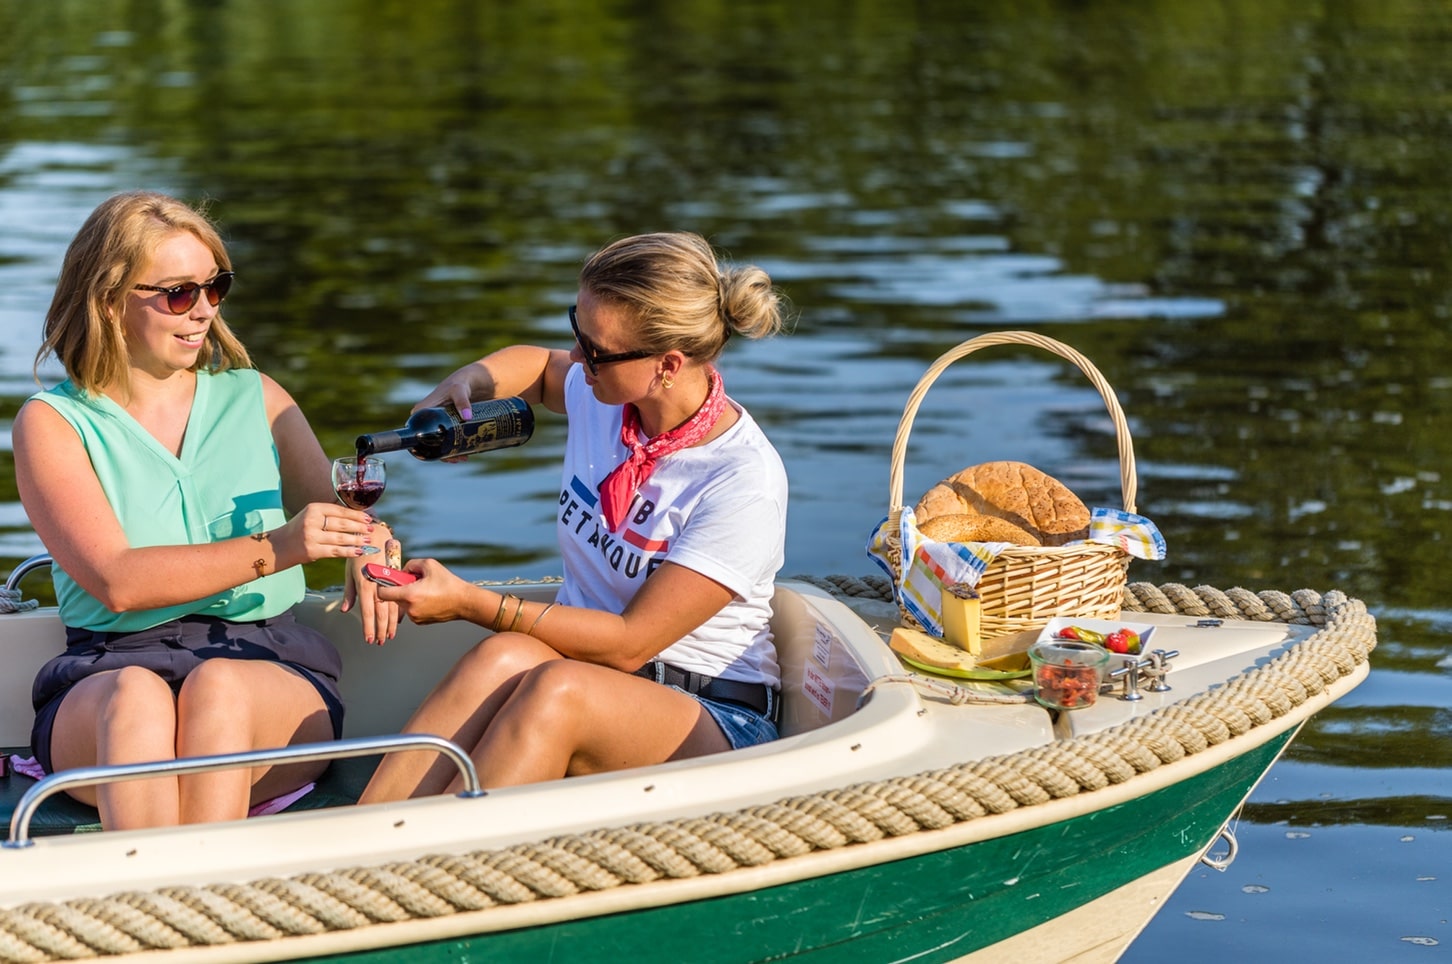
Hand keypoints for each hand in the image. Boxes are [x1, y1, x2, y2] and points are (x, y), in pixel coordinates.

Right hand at [275, 502, 375, 563]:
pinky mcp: (312, 551)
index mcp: (313, 509)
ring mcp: (311, 536)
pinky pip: (336, 551)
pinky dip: (349, 551)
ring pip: (341, 538)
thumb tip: (356, 517)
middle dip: (359, 527)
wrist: (277, 548)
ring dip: (357, 540)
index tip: (368, 518)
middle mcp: (312, 521)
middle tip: (371, 529)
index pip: (339, 510)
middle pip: (342, 524)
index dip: (356, 515)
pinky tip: (359, 551)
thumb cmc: (298, 531)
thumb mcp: (310, 517)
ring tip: (368, 540)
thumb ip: (329, 515)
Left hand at [342, 526, 400, 644]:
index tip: (369, 639)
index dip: (368, 627)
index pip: (368, 611)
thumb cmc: (359, 551)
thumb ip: (349, 592)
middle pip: (382, 613)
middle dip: (381, 630)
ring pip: (393, 607)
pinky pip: (398, 597)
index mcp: (366, 584)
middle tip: (380, 642)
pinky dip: (397, 611)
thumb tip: (346, 610)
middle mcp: (379, 585)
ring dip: (390, 623)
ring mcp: (390, 582)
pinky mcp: (397, 578)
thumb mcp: (349, 571)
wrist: (377, 534)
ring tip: (389, 636)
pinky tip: (396, 620)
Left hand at [372, 558, 471, 625]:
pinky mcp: (420, 622)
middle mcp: (409, 608)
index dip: (381, 585)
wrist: (464, 602)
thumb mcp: (429, 564)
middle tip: (413, 581)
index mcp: (409, 595)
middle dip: (400, 588)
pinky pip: (411, 609)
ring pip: (403, 603)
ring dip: (408, 596)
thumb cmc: (448, 583)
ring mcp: (414, 617)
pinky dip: (416, 603)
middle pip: (393, 597)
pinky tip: (430, 598)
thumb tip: (402, 570)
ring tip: (426, 590)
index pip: (382, 593)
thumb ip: (410, 564)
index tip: (383, 580)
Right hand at [412, 372, 480, 462]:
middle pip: (428, 440)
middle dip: (439, 453)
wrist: (473, 381)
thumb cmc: (461, 383)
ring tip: (461, 458)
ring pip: (439, 443)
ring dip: (448, 454)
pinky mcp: (447, 426)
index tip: (436, 454)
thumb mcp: (460, 390)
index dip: (423, 444)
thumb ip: (462, 401)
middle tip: (455, 459)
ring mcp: (437, 423)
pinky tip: (463, 455)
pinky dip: (453, 448)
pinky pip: (447, 440)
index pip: (416, 431)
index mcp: (422, 410)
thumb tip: (467, 418)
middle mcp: (427, 418)